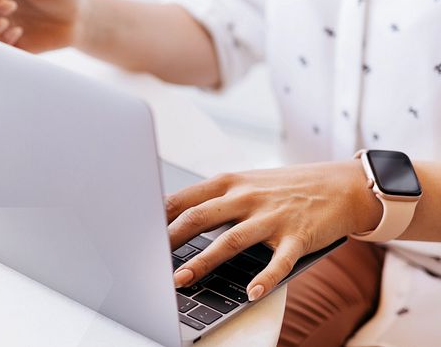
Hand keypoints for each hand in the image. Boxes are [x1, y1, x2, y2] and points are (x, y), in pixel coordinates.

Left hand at [165, 162, 381, 300]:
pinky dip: (265, 277)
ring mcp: (272, 217)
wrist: (343, 185)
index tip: (134, 230)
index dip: (156, 215)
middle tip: (146, 258)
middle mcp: (246, 197)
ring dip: (203, 261)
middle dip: (169, 239)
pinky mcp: (298, 237)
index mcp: (229, 183)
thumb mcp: (246, 184)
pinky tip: (251, 292)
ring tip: (181, 279)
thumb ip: (214, 200)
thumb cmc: (285, 188)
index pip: (184, 198)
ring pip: (230, 240)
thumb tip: (172, 216)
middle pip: (198, 218)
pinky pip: (279, 261)